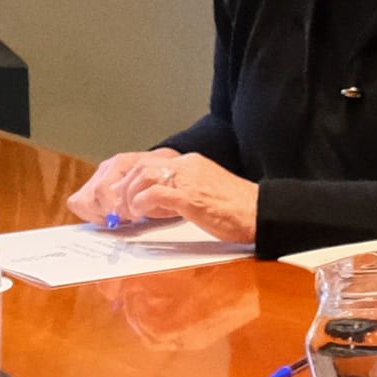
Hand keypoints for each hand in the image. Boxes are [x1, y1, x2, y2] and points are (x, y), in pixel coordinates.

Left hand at [72, 150, 257, 243]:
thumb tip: (155, 204)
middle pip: (139, 166)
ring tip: (126, 212)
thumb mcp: (203, 194)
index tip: (119, 194)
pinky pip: (154, 194)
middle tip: (116, 206)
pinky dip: (141, 204)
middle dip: (122, 187)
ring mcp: (188, 179)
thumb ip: (180, 193)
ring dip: (128, 196)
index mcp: (190, 163)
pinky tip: (140, 214)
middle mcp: (187, 165)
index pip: (148, 161)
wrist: (260, 213)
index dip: (128, 178)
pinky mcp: (190, 196)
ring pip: (142, 177)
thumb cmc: (236, 210)